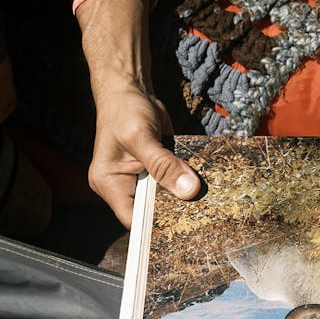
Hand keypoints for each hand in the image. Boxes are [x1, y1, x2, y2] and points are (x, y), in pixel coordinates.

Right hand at [77, 0, 201, 227]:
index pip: (133, 218)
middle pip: (151, 211)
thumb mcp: (141, 136)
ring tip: (210, 207)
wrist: (131, 90)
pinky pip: (173, 182)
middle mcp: (123, 186)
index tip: (183, 229)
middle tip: (203, 219)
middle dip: (174, 213)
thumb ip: (163, 164)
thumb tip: (189, 189)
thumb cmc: (124, 110)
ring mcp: (141, 178)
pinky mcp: (157, 169)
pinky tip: (207, 188)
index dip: (155, 227)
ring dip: (183, 198)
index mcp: (110, 184)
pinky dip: (187, 183)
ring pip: (164, 198)